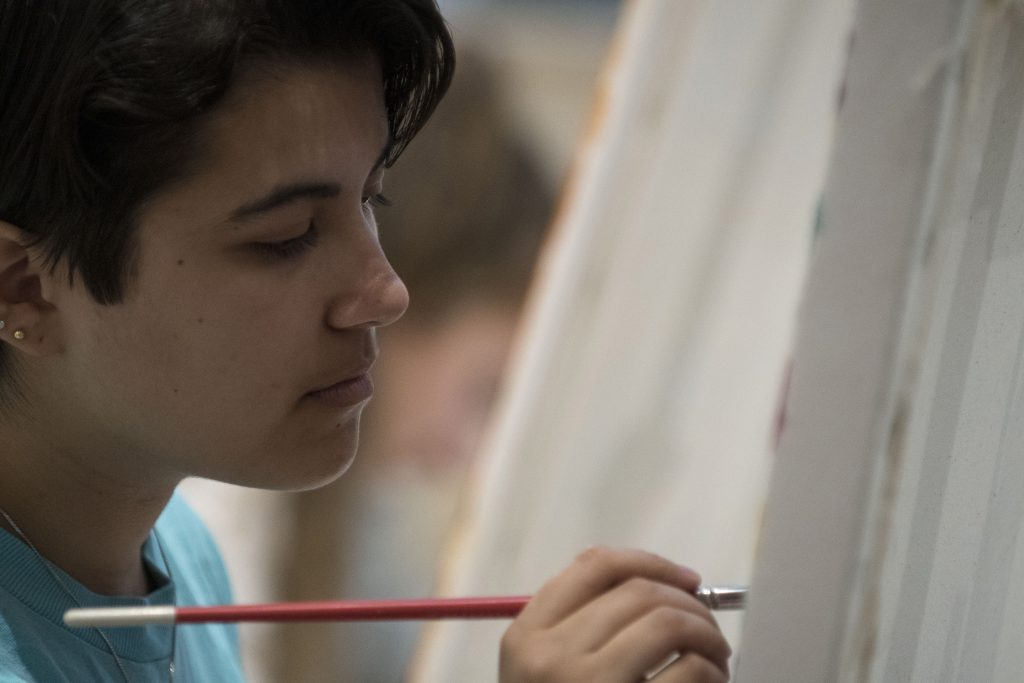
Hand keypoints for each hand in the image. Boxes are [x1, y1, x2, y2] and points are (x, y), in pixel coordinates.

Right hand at [499, 547, 729, 682]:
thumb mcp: (546, 676)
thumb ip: (581, 628)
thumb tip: (665, 582)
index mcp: (526, 636)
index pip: (595, 566)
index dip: (651, 562)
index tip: (688, 580)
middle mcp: (550, 657)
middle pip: (639, 592)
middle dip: (690, 604)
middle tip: (709, 630)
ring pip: (669, 623)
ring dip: (708, 636)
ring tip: (717, 659)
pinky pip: (689, 673)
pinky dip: (712, 674)